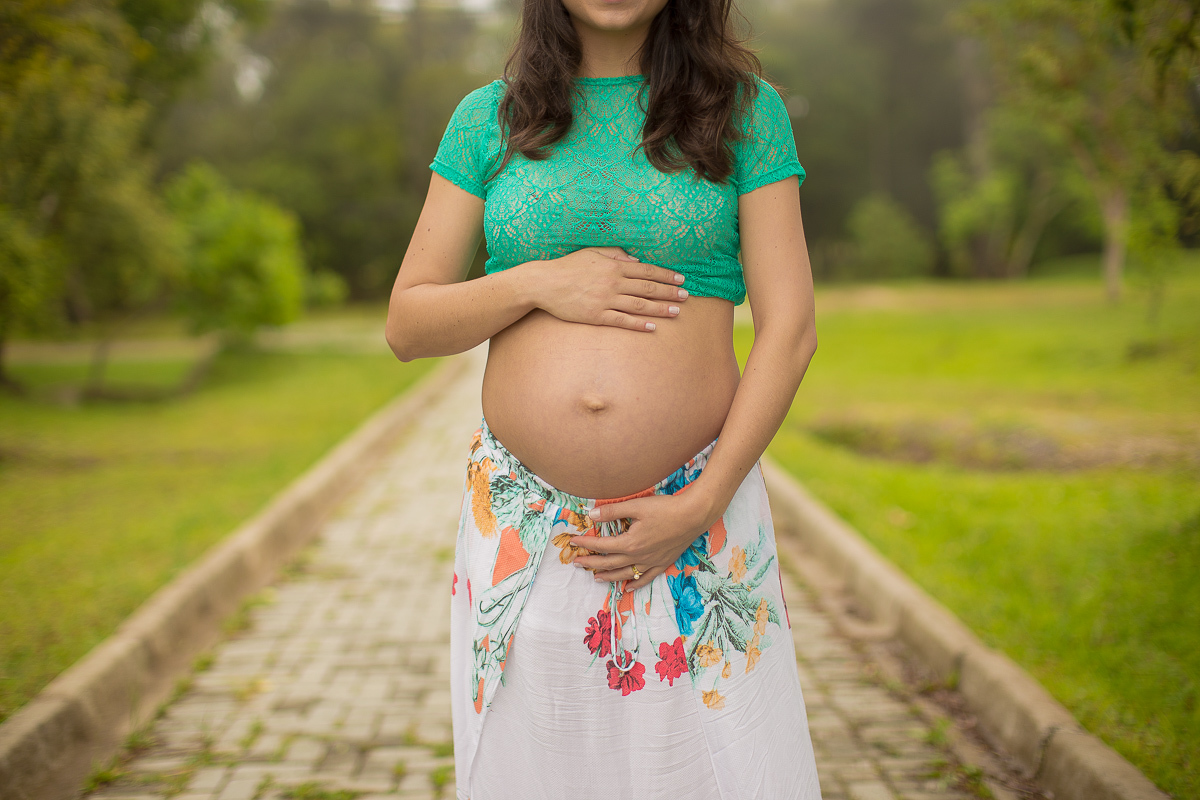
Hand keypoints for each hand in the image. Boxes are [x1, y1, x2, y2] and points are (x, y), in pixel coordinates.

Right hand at [527, 247, 688, 331]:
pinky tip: (652, 327)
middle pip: (648, 288)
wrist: (544, 283)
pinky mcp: (596, 316)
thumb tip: (635, 260)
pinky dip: (638, 325)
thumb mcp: (592, 253)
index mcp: (613, 266)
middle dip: (669, 292)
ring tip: (676, 312)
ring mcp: (605, 300)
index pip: (647, 270)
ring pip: (639, 306)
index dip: (666, 275)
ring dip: (660, 309)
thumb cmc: (567, 266)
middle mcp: (613, 283)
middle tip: (686, 296)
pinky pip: (622, 321)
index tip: (680, 279)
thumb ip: (615, 254)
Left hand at [568, 490, 716, 590]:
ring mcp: (651, 562)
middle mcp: (638, 556)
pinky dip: (635, 584)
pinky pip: (646, 578)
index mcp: (630, 543)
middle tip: (577, 563)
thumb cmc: (666, 508)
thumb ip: (612, 511)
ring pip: (625, 574)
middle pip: (609, 563)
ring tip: (596, 577)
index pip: (602, 545)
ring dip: (608, 576)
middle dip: (591, 563)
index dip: (586, 544)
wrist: (694, 516)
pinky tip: (627, 588)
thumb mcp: (636, 506)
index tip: (573, 542)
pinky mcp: (663, 563)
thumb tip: (591, 514)